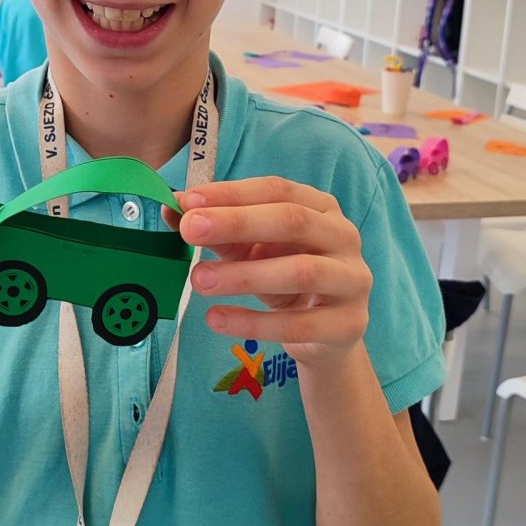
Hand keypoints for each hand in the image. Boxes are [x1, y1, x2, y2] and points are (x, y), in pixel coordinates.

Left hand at [167, 177, 370, 371]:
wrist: (325, 336)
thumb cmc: (286, 278)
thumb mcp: (252, 251)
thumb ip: (218, 231)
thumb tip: (173, 209)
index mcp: (321, 208)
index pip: (277, 190)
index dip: (232, 193)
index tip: (188, 201)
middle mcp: (344, 236)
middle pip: (292, 222)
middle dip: (238, 223)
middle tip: (190, 230)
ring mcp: (352, 280)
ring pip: (301, 272)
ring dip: (244, 275)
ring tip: (198, 280)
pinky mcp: (348, 324)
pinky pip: (298, 323)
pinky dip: (254, 323)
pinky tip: (216, 319)